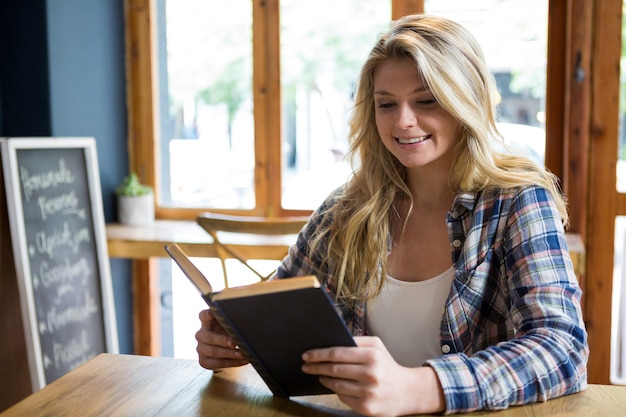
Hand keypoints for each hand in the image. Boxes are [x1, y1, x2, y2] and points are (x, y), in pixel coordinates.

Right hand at [195, 309, 248, 369]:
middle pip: (209, 337)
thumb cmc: (229, 332)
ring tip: (243, 354)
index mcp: (206, 322)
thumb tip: (248, 322)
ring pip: (214, 352)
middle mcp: (201, 334)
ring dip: (230, 354)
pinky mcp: (204, 361)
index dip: (206, 314)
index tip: (211, 313)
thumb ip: (233, 322)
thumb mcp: (230, 325)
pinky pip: (218, 363)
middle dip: (223, 340)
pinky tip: (243, 360)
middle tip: (235, 343)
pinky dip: (233, 363)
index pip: (203, 315)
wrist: (227, 350)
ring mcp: (201, 348)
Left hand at [301, 336, 444, 416]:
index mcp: (372, 355)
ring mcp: (369, 393)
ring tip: (319, 374)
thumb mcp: (377, 346)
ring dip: (324, 379)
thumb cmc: (387, 365)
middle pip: (334, 369)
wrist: (407, 391)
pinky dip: (336, 391)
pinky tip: (334, 385)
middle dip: (316, 367)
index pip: (338, 353)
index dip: (319, 354)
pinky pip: (343, 397)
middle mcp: (371, 374)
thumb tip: (331, 340)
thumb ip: (356, 341)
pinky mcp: (367, 408)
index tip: (306, 355)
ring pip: (336, 385)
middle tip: (305, 365)